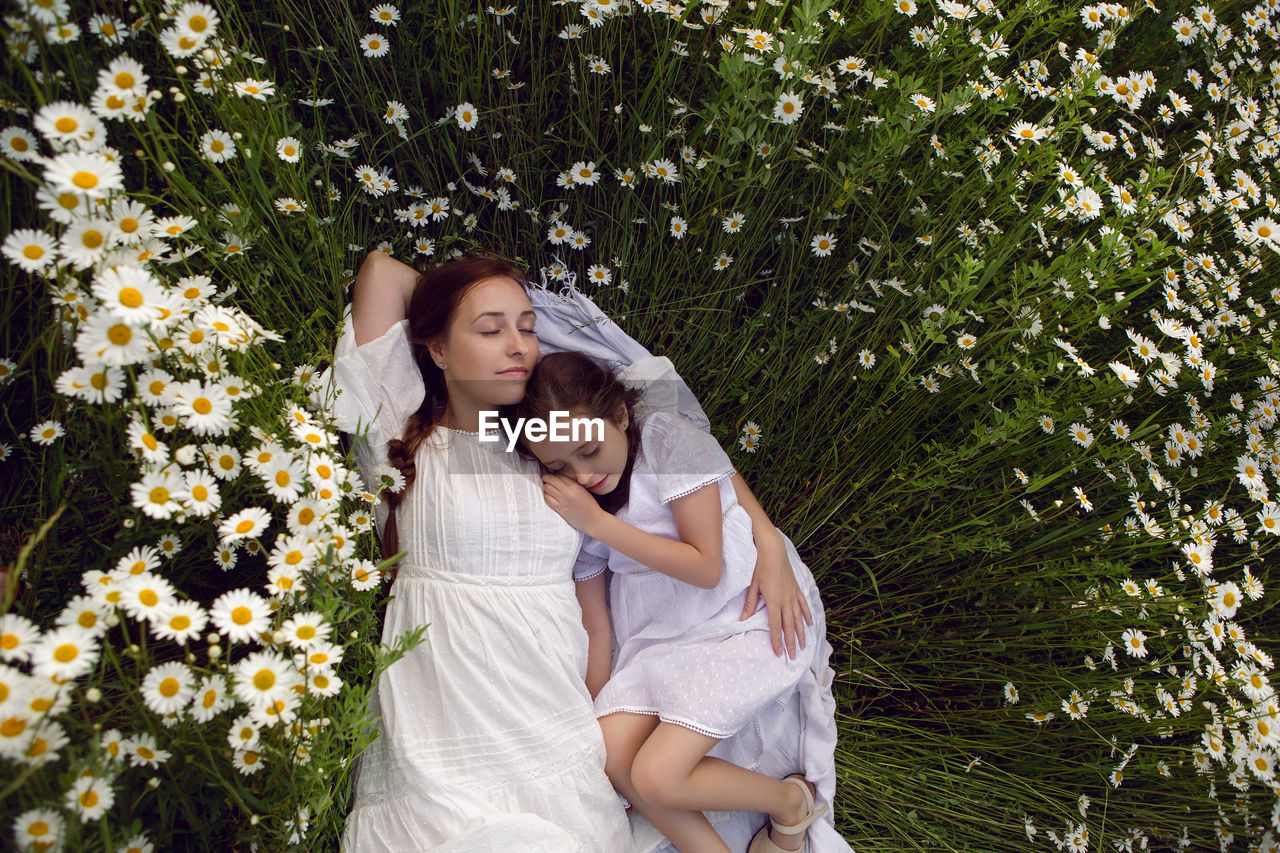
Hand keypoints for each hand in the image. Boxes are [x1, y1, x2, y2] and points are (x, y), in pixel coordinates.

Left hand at [541, 473, 605, 533]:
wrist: (593, 521)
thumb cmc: (590, 506)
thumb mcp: (583, 491)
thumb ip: (572, 484)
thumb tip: (559, 479)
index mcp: (576, 486)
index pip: (560, 475)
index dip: (553, 475)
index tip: (551, 476)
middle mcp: (569, 492)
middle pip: (551, 480)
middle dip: (546, 479)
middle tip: (545, 479)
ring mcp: (563, 500)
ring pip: (547, 488)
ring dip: (546, 487)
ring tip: (547, 488)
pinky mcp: (560, 509)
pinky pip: (547, 499)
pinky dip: (546, 496)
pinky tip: (548, 496)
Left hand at [740, 530, 812, 659]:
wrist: (773, 549)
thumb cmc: (760, 566)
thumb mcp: (752, 585)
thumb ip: (750, 604)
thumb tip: (743, 619)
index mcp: (774, 601)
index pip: (775, 626)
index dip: (777, 641)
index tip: (779, 653)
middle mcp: (786, 600)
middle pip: (789, 626)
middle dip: (791, 643)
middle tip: (793, 657)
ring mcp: (793, 595)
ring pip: (799, 618)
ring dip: (801, 633)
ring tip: (804, 646)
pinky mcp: (796, 588)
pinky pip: (803, 605)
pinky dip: (807, 615)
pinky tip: (810, 624)